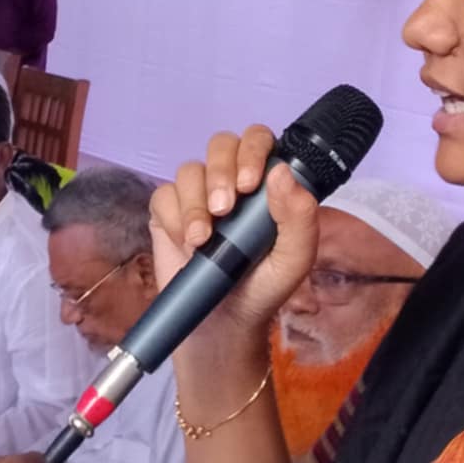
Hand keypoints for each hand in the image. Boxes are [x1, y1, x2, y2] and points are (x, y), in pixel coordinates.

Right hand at [148, 126, 317, 338]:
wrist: (225, 322)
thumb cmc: (264, 286)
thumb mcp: (294, 258)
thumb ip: (299, 216)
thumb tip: (281, 172)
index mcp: (266, 182)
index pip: (259, 140)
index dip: (252, 151)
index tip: (248, 184)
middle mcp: (231, 180)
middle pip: (221, 144)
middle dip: (220, 173)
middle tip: (224, 211)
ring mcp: (198, 194)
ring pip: (190, 170)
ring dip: (195, 204)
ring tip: (202, 241)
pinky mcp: (169, 211)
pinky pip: (164, 195)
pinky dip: (175, 219)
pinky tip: (187, 246)